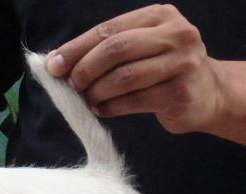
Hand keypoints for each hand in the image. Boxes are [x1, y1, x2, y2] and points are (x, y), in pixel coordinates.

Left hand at [46, 4, 223, 134]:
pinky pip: (134, 100)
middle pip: (116, 50)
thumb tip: (56, 62)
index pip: (108, 30)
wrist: (207, 94)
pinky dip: (110, 107)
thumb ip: (103, 51)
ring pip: (123, 77)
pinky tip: (102, 109)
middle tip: (72, 86)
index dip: (76, 48)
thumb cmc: (161, 70)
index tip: (53, 65)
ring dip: (96, 92)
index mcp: (159, 16)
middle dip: (85, 70)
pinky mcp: (180, 92)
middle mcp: (175, 34)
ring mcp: (182, 63)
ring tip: (88, 100)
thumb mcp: (139, 49)